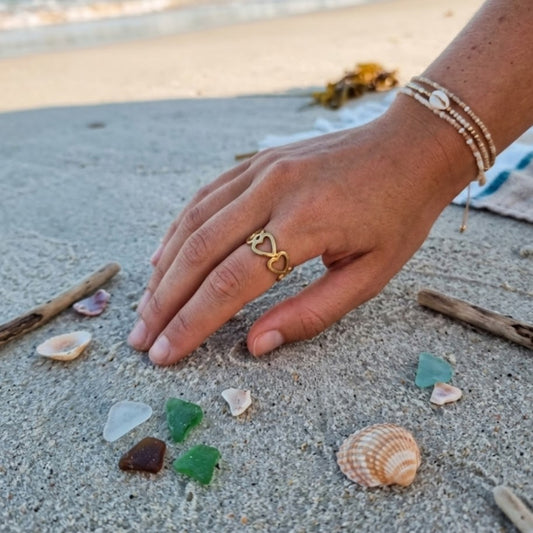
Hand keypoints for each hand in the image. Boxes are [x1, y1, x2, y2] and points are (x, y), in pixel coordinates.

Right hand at [127, 96, 471, 364]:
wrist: (412, 146)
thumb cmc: (399, 214)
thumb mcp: (370, 275)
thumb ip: (311, 313)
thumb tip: (256, 344)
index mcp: (306, 223)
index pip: (232, 282)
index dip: (193, 323)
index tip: (166, 353)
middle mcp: (274, 190)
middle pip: (201, 253)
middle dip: (165, 302)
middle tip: (141, 339)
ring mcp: (261, 170)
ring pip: (195, 224)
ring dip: (165, 270)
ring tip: (146, 308)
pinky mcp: (257, 162)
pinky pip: (206, 197)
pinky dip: (179, 231)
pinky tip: (163, 258)